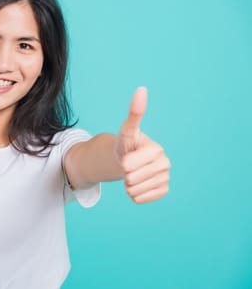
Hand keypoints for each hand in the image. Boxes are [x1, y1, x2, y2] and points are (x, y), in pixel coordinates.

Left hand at [115, 87, 170, 203]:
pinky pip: (140, 199)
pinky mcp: (163, 191)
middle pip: (131, 179)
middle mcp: (165, 164)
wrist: (128, 160)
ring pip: (135, 191)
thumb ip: (134, 113)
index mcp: (157, 149)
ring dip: (128, 185)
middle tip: (129, 166)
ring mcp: (165, 178)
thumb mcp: (126, 130)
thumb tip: (142, 89)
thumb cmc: (126, 145)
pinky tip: (138, 184)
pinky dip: (134, 194)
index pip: (128, 166)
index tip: (128, 156)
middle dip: (124, 174)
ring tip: (132, 174)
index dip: (122, 163)